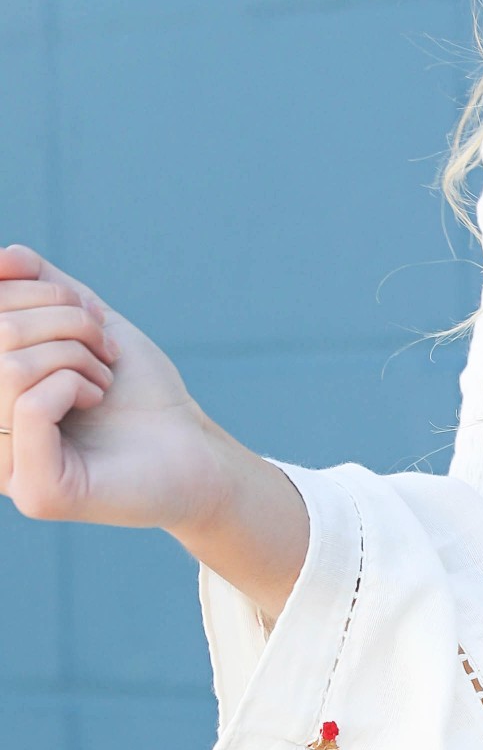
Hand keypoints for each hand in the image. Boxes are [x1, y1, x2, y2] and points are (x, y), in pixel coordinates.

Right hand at [1, 243, 221, 529]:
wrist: (196, 452)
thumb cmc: (139, 393)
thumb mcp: (86, 325)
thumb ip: (39, 288)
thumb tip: (4, 255)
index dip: (33, 291)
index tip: (86, 310)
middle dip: (65, 321)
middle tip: (106, 348)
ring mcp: (5, 471)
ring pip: (7, 368)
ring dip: (75, 354)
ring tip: (102, 377)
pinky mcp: (37, 494)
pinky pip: (28, 407)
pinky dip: (73, 384)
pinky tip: (96, 398)